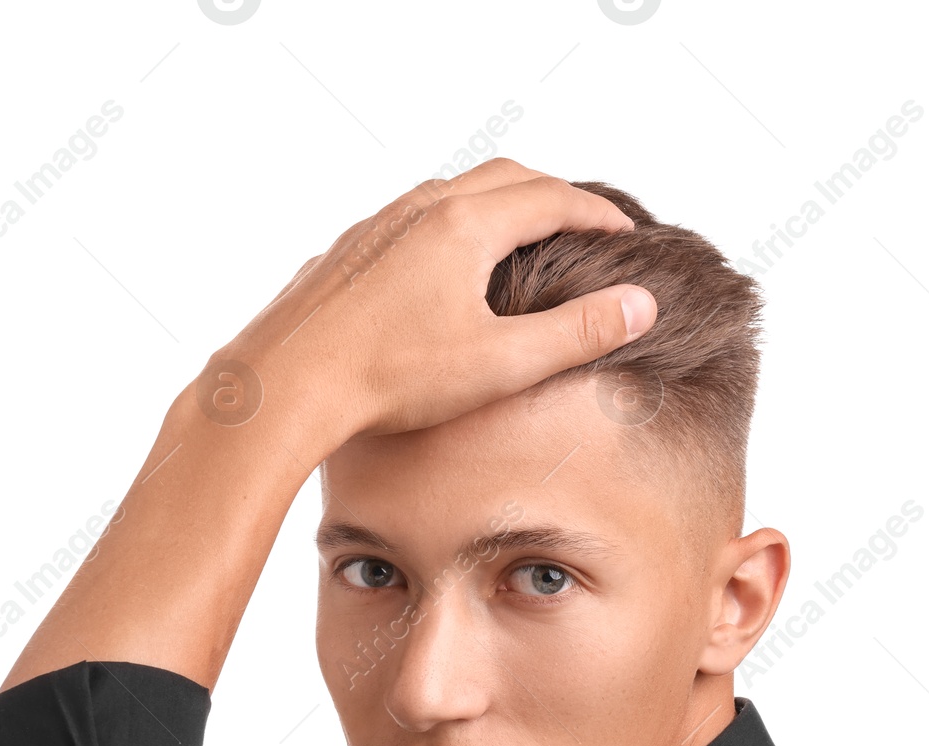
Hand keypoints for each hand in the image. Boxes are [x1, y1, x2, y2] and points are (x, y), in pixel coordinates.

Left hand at [219, 157, 657, 439]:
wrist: (287, 385)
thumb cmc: (390, 378)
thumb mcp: (500, 364)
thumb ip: (577, 333)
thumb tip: (641, 305)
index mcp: (466, 226)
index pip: (553, 199)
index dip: (598, 214)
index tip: (627, 234)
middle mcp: (420, 210)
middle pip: (505, 177)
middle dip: (554, 194)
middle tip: (585, 222)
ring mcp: (377, 226)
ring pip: (452, 191)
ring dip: (498, 202)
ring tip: (523, 235)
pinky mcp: (347, 252)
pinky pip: (411, 217)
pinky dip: (451, 222)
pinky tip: (446, 264)